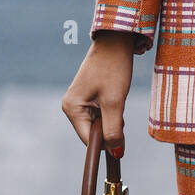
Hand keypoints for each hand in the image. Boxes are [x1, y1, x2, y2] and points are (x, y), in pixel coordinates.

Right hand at [62, 33, 135, 156]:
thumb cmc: (114, 68)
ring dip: (112, 118)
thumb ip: (114, 130)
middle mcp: (71, 106)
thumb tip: (116, 153)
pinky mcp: (88, 96)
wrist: (116, 41)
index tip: (123, 141)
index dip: (107, 143)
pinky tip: (116, 96)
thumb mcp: (115, 101)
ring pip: (99, 123)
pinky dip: (111, 110)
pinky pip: (100, 113)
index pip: (88, 140)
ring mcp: (79, 101)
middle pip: (93, 133)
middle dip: (110, 127)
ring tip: (117, 98)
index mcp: (71, 108)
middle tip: (119, 108)